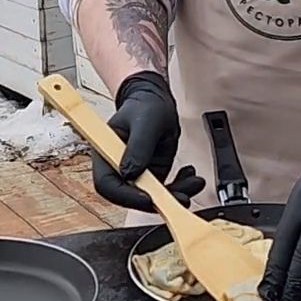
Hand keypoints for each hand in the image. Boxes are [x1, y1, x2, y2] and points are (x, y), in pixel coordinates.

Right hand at [92, 71, 203, 212]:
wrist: (155, 100)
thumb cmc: (145, 105)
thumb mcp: (146, 121)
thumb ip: (139, 145)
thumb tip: (130, 173)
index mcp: (106, 153)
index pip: (107, 185)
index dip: (127, 197)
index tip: (150, 197)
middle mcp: (119, 168)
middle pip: (131, 197)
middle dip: (158, 201)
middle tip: (182, 197)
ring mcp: (137, 173)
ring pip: (153, 196)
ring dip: (175, 194)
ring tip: (195, 183)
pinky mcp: (153, 174)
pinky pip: (166, 189)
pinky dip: (182, 186)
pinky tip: (191, 176)